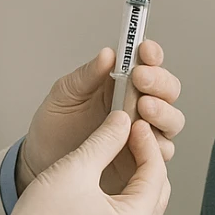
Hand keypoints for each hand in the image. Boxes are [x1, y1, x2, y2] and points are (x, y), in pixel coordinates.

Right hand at [0, 112, 169, 214]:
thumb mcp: (75, 168)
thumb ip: (105, 140)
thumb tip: (123, 122)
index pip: (156, 175)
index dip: (146, 144)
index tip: (136, 125)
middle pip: (155, 197)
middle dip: (146, 166)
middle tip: (129, 142)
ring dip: (135, 190)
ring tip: (117, 166)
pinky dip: (122, 213)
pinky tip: (105, 197)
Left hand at [16, 41, 183, 193]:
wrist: (41, 164)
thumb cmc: (54, 128)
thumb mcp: (64, 95)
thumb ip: (87, 75)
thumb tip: (108, 54)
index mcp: (122, 84)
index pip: (149, 63)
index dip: (152, 54)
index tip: (144, 50)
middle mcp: (137, 106)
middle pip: (169, 90)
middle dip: (160, 82)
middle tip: (141, 80)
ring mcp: (143, 133)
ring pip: (172, 120)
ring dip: (163, 111)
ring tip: (142, 107)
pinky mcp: (143, 159)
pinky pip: (162, 151)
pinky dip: (158, 143)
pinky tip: (140, 137)